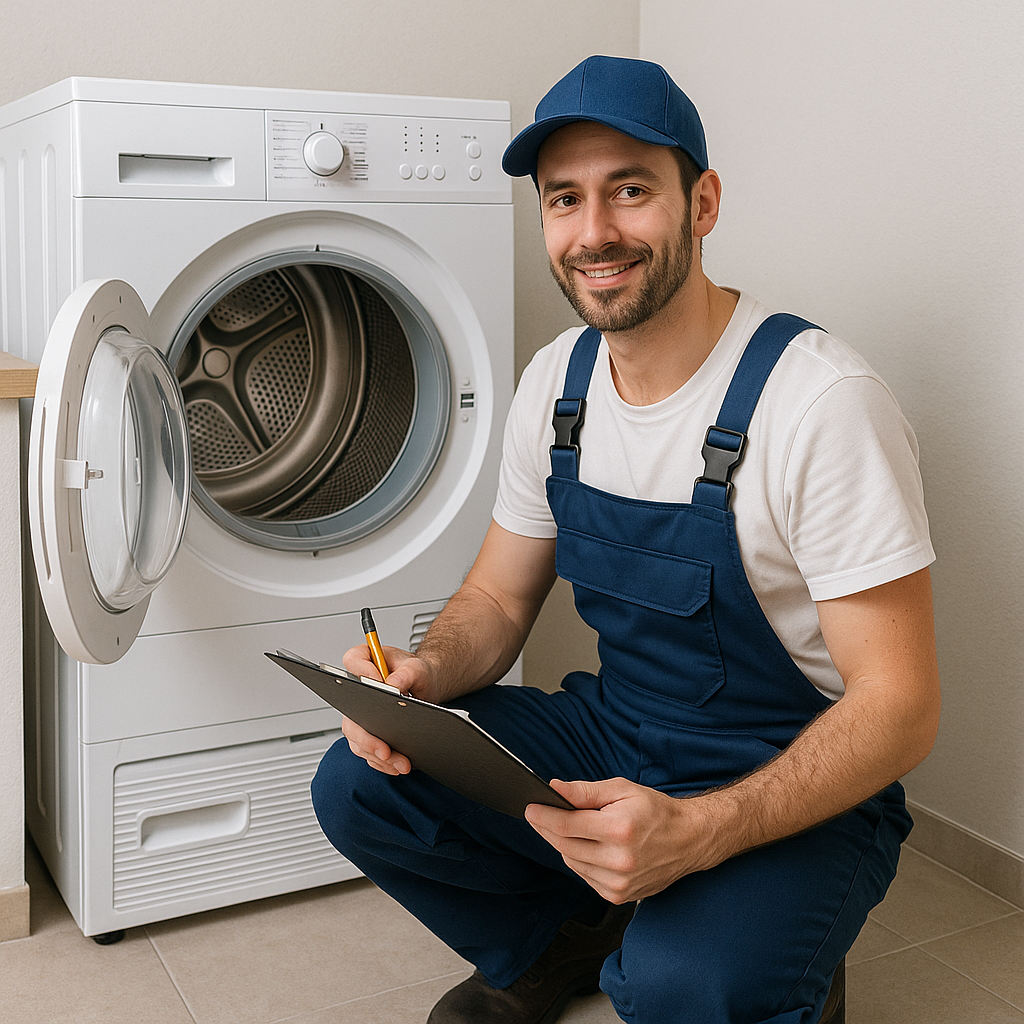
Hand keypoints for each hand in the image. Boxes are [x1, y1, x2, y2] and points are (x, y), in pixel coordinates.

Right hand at [339, 643, 434, 776]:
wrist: (427, 686)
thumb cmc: (418, 672)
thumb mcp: (418, 667)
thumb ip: (407, 672)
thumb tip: (393, 686)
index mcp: (365, 662)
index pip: (353, 661)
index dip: (361, 672)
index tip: (378, 685)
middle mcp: (356, 689)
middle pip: (349, 713)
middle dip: (367, 737)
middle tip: (384, 750)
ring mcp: (359, 712)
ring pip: (357, 737)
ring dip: (376, 755)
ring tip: (400, 763)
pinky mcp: (368, 731)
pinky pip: (367, 750)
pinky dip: (381, 762)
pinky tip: (396, 765)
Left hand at [525, 778, 714, 902]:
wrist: (688, 841)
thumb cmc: (655, 811)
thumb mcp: (623, 790)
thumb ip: (586, 791)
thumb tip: (555, 788)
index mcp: (620, 830)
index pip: (567, 825)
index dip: (543, 815)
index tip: (529, 807)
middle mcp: (619, 861)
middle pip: (564, 846)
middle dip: (547, 828)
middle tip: (537, 814)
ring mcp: (619, 883)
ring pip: (572, 862)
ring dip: (562, 845)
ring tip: (565, 827)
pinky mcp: (618, 895)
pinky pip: (584, 876)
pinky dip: (579, 860)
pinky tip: (585, 846)